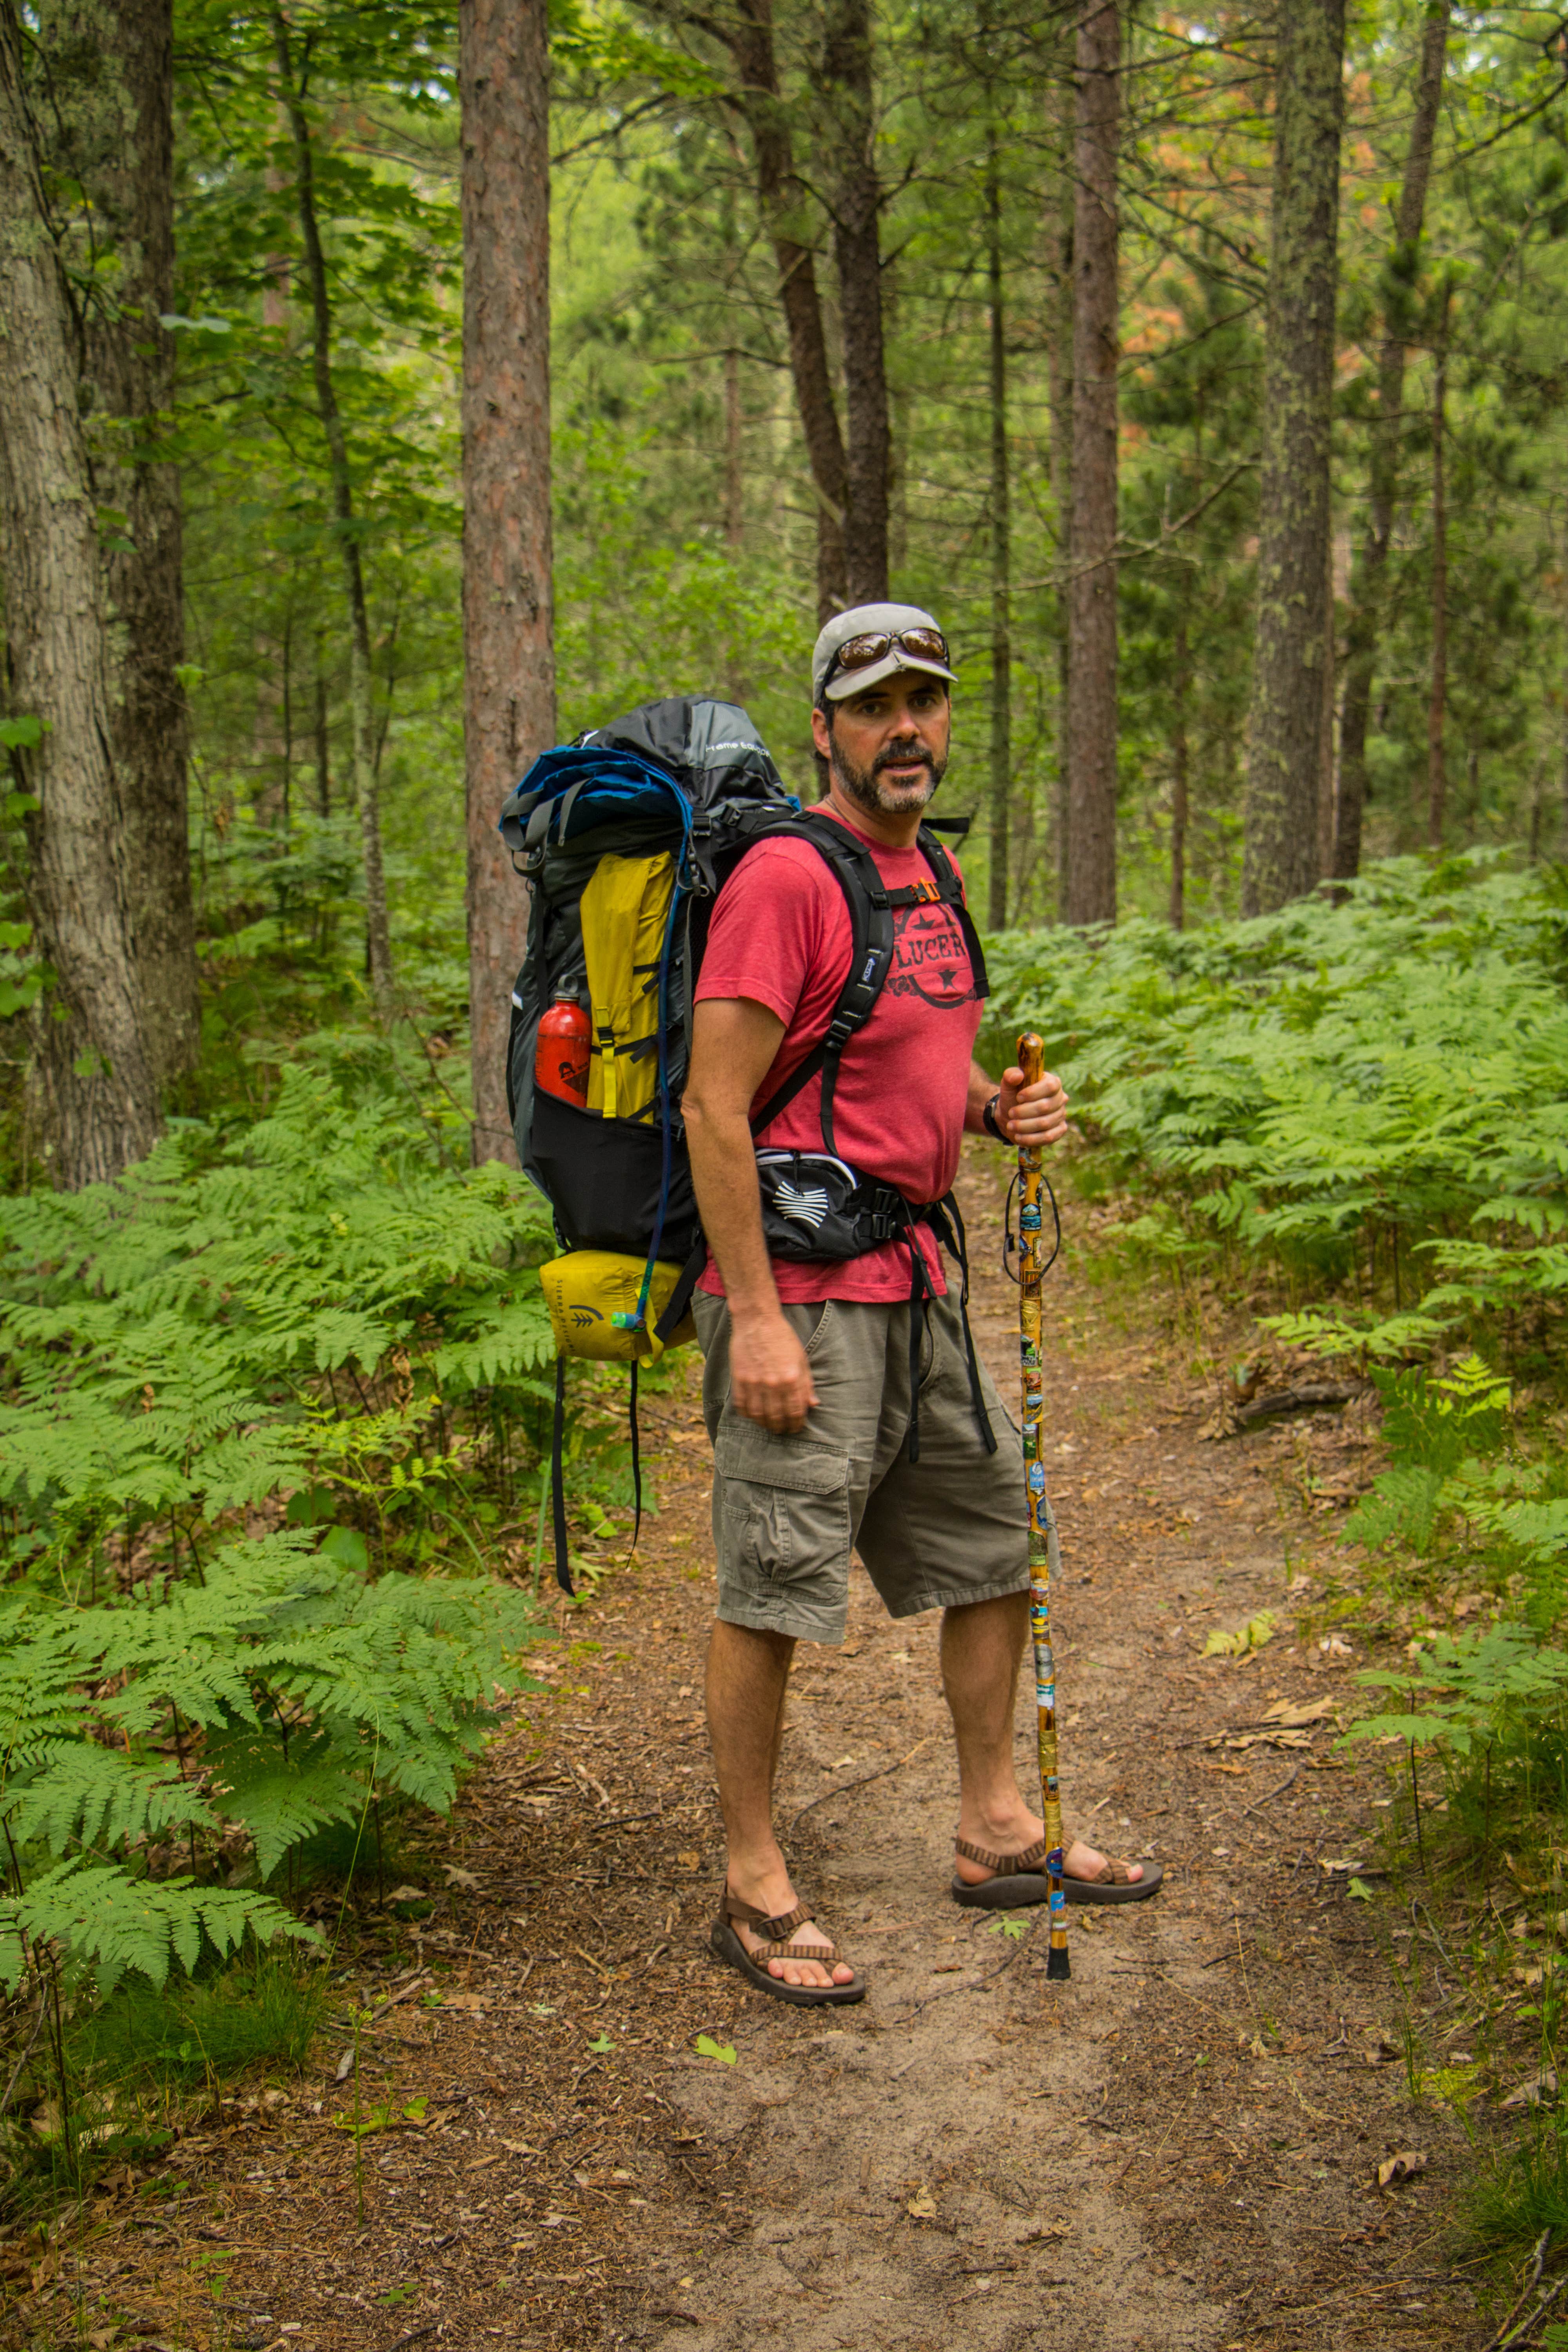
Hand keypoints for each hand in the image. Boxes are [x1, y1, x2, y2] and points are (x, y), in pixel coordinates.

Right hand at [728, 1308, 817, 1433]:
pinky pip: (742, 1405)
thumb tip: (813, 1404)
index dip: (796, 1424)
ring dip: (764, 1424)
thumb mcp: (801, 1359)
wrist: (757, 1320)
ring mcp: (754, 1382)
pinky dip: (748, 1414)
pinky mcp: (739, 1379)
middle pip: (777, 1417)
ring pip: (759, 1415)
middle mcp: (773, 1383)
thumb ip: (807, 1384)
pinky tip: (753, 1414)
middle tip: (782, 1430)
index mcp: (792, 1378)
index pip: (796, 1411)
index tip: (796, 1428)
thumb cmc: (783, 1338)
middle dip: (781, 1428)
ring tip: (769, 1425)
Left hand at [996, 1063, 1069, 1148]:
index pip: (1050, 1086)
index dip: (1033, 1092)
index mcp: (1052, 1082)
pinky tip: (1018, 1137)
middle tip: (1011, 1113)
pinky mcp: (1060, 1130)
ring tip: (1011, 1126)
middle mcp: (1060, 1098)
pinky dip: (1031, 1139)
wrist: (1012, 1115)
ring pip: (1045, 1123)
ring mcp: (1061, 1115)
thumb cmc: (1013, 1097)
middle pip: (1046, 1106)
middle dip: (1024, 1112)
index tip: (1018, 1098)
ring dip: (1025, 1126)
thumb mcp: (1008, 1084)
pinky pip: (1048, 1137)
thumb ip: (1010, 1075)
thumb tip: (1017, 1075)